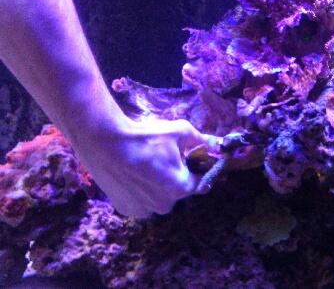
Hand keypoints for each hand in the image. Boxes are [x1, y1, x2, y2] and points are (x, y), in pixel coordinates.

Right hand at [74, 117, 211, 217]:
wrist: (105, 142)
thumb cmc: (146, 137)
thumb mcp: (179, 131)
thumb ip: (202, 140)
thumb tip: (219, 143)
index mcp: (181, 187)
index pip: (199, 182)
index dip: (197, 169)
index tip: (190, 158)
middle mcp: (165, 205)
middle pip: (177, 190)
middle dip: (174, 176)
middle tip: (162, 157)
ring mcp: (144, 210)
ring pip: (158, 197)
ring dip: (157, 186)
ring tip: (145, 165)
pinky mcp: (126, 209)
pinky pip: (141, 201)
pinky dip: (140, 191)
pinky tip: (132, 174)